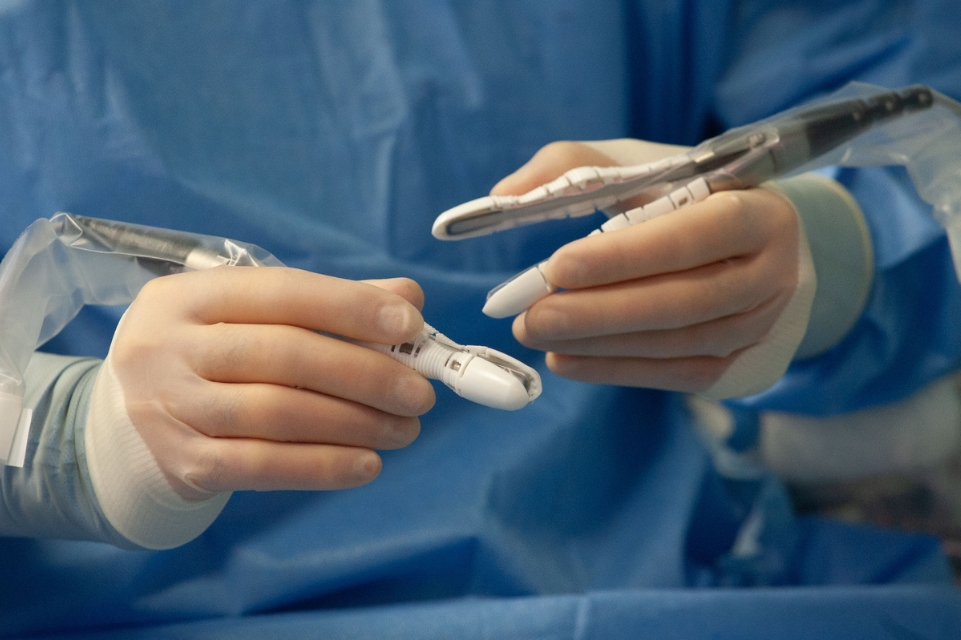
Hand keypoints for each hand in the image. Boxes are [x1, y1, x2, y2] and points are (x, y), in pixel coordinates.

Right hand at [108, 267, 435, 498]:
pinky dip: (323, 467)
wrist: (130, 419)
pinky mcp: (183, 463)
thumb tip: (408, 299)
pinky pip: (263, 467)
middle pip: (284, 355)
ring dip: (355, 423)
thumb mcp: (253, 315)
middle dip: (365, 373)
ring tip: (404, 429)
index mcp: (191, 295)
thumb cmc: (212, 355)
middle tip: (420, 392)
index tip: (411, 325)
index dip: (351, 307)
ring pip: (277, 413)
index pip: (282, 292)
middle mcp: (170, 346)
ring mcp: (171, 407)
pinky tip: (368, 465)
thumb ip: (330, 303)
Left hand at [492, 140, 810, 395]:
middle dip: (597, 312)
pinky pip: (672, 374)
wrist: (757, 247)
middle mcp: (768, 274)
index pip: (692, 236)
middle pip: (680, 301)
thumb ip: (576, 167)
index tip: (558, 266)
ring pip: (673, 343)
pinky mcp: (733, 362)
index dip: (625, 256)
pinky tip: (565, 360)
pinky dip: (613, 369)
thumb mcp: (644, 165)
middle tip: (529, 317)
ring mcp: (755, 326)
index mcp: (756, 211)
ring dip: (597, 344)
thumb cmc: (688, 196)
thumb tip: (505, 192)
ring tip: (536, 334)